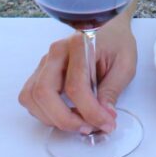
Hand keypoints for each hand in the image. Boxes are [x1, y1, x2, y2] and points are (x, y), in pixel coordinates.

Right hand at [18, 17, 136, 133]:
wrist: (109, 28)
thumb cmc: (117, 43)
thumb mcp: (125, 65)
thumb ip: (112, 91)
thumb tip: (103, 117)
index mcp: (79, 44)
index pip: (76, 86)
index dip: (90, 111)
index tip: (107, 123)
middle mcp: (56, 52)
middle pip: (44, 92)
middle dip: (65, 119)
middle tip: (88, 128)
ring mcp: (45, 62)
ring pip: (32, 98)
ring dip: (53, 118)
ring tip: (80, 122)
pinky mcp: (40, 73)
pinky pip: (30, 98)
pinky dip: (45, 113)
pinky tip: (67, 115)